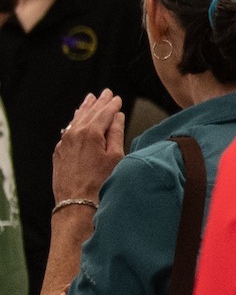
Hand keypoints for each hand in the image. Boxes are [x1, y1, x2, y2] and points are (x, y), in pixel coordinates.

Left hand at [53, 90, 123, 205]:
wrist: (76, 202)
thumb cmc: (100, 182)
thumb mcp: (115, 157)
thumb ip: (116, 134)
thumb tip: (117, 117)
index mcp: (91, 133)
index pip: (104, 113)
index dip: (112, 104)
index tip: (117, 98)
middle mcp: (75, 133)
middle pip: (88, 112)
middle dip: (98, 102)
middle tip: (105, 93)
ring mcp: (64, 142)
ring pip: (76, 120)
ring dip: (84, 109)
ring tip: (89, 99)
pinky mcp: (59, 152)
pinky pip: (67, 130)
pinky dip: (75, 122)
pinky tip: (76, 120)